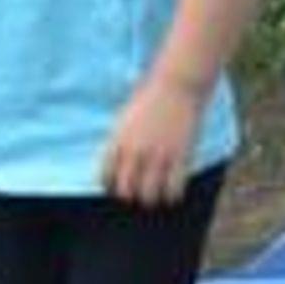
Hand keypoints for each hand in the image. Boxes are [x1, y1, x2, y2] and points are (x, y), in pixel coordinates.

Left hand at [101, 74, 205, 206]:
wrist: (176, 84)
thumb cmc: (150, 98)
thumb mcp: (125, 119)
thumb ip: (119, 142)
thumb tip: (117, 165)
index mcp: (118, 142)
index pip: (105, 178)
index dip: (111, 187)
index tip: (120, 186)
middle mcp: (134, 152)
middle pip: (125, 192)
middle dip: (132, 195)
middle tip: (140, 192)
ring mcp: (157, 156)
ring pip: (149, 196)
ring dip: (152, 199)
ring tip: (158, 194)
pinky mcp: (179, 157)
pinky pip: (173, 190)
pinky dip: (172, 196)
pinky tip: (174, 191)